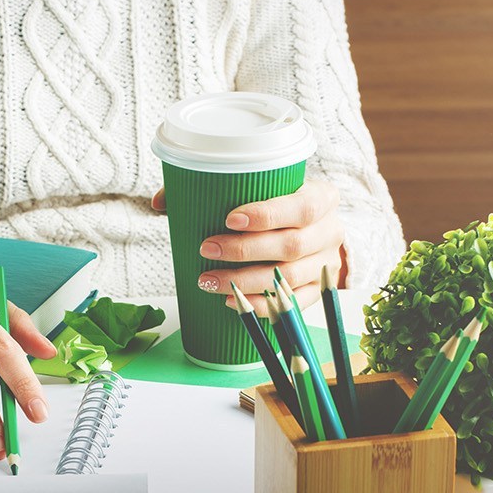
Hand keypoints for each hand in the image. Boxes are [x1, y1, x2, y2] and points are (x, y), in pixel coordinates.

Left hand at [151, 178, 348, 316]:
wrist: (316, 232)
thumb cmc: (280, 205)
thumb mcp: (262, 188)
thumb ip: (213, 187)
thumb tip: (162, 200)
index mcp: (322, 198)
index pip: (302, 206)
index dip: (267, 215)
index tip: (229, 219)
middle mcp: (330, 231)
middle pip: (292, 245)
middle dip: (245, 250)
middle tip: (207, 249)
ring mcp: (326, 264)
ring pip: (289, 277)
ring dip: (246, 281)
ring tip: (209, 281)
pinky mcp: (318, 290)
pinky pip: (293, 304)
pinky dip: (261, 305)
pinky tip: (232, 303)